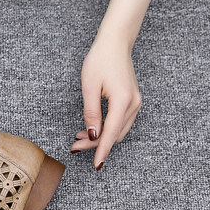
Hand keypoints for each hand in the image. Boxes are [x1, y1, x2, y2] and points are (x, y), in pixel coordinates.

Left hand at [71, 0, 155, 169]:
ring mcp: (135, 103)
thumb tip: (92, 135)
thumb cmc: (100, 60)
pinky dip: (107, 128)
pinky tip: (90, 129)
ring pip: (118, 130)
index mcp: (123, 100)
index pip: (111, 133)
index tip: (96, 165)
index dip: (102, 150)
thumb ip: (91, 113)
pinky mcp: (132, 101)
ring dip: (100, 137)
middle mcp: (133, 104)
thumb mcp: (89, 86)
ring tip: (78, 138)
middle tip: (74, 146)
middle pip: (115, 134)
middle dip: (96, 143)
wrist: (115, 44)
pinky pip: (120, 122)